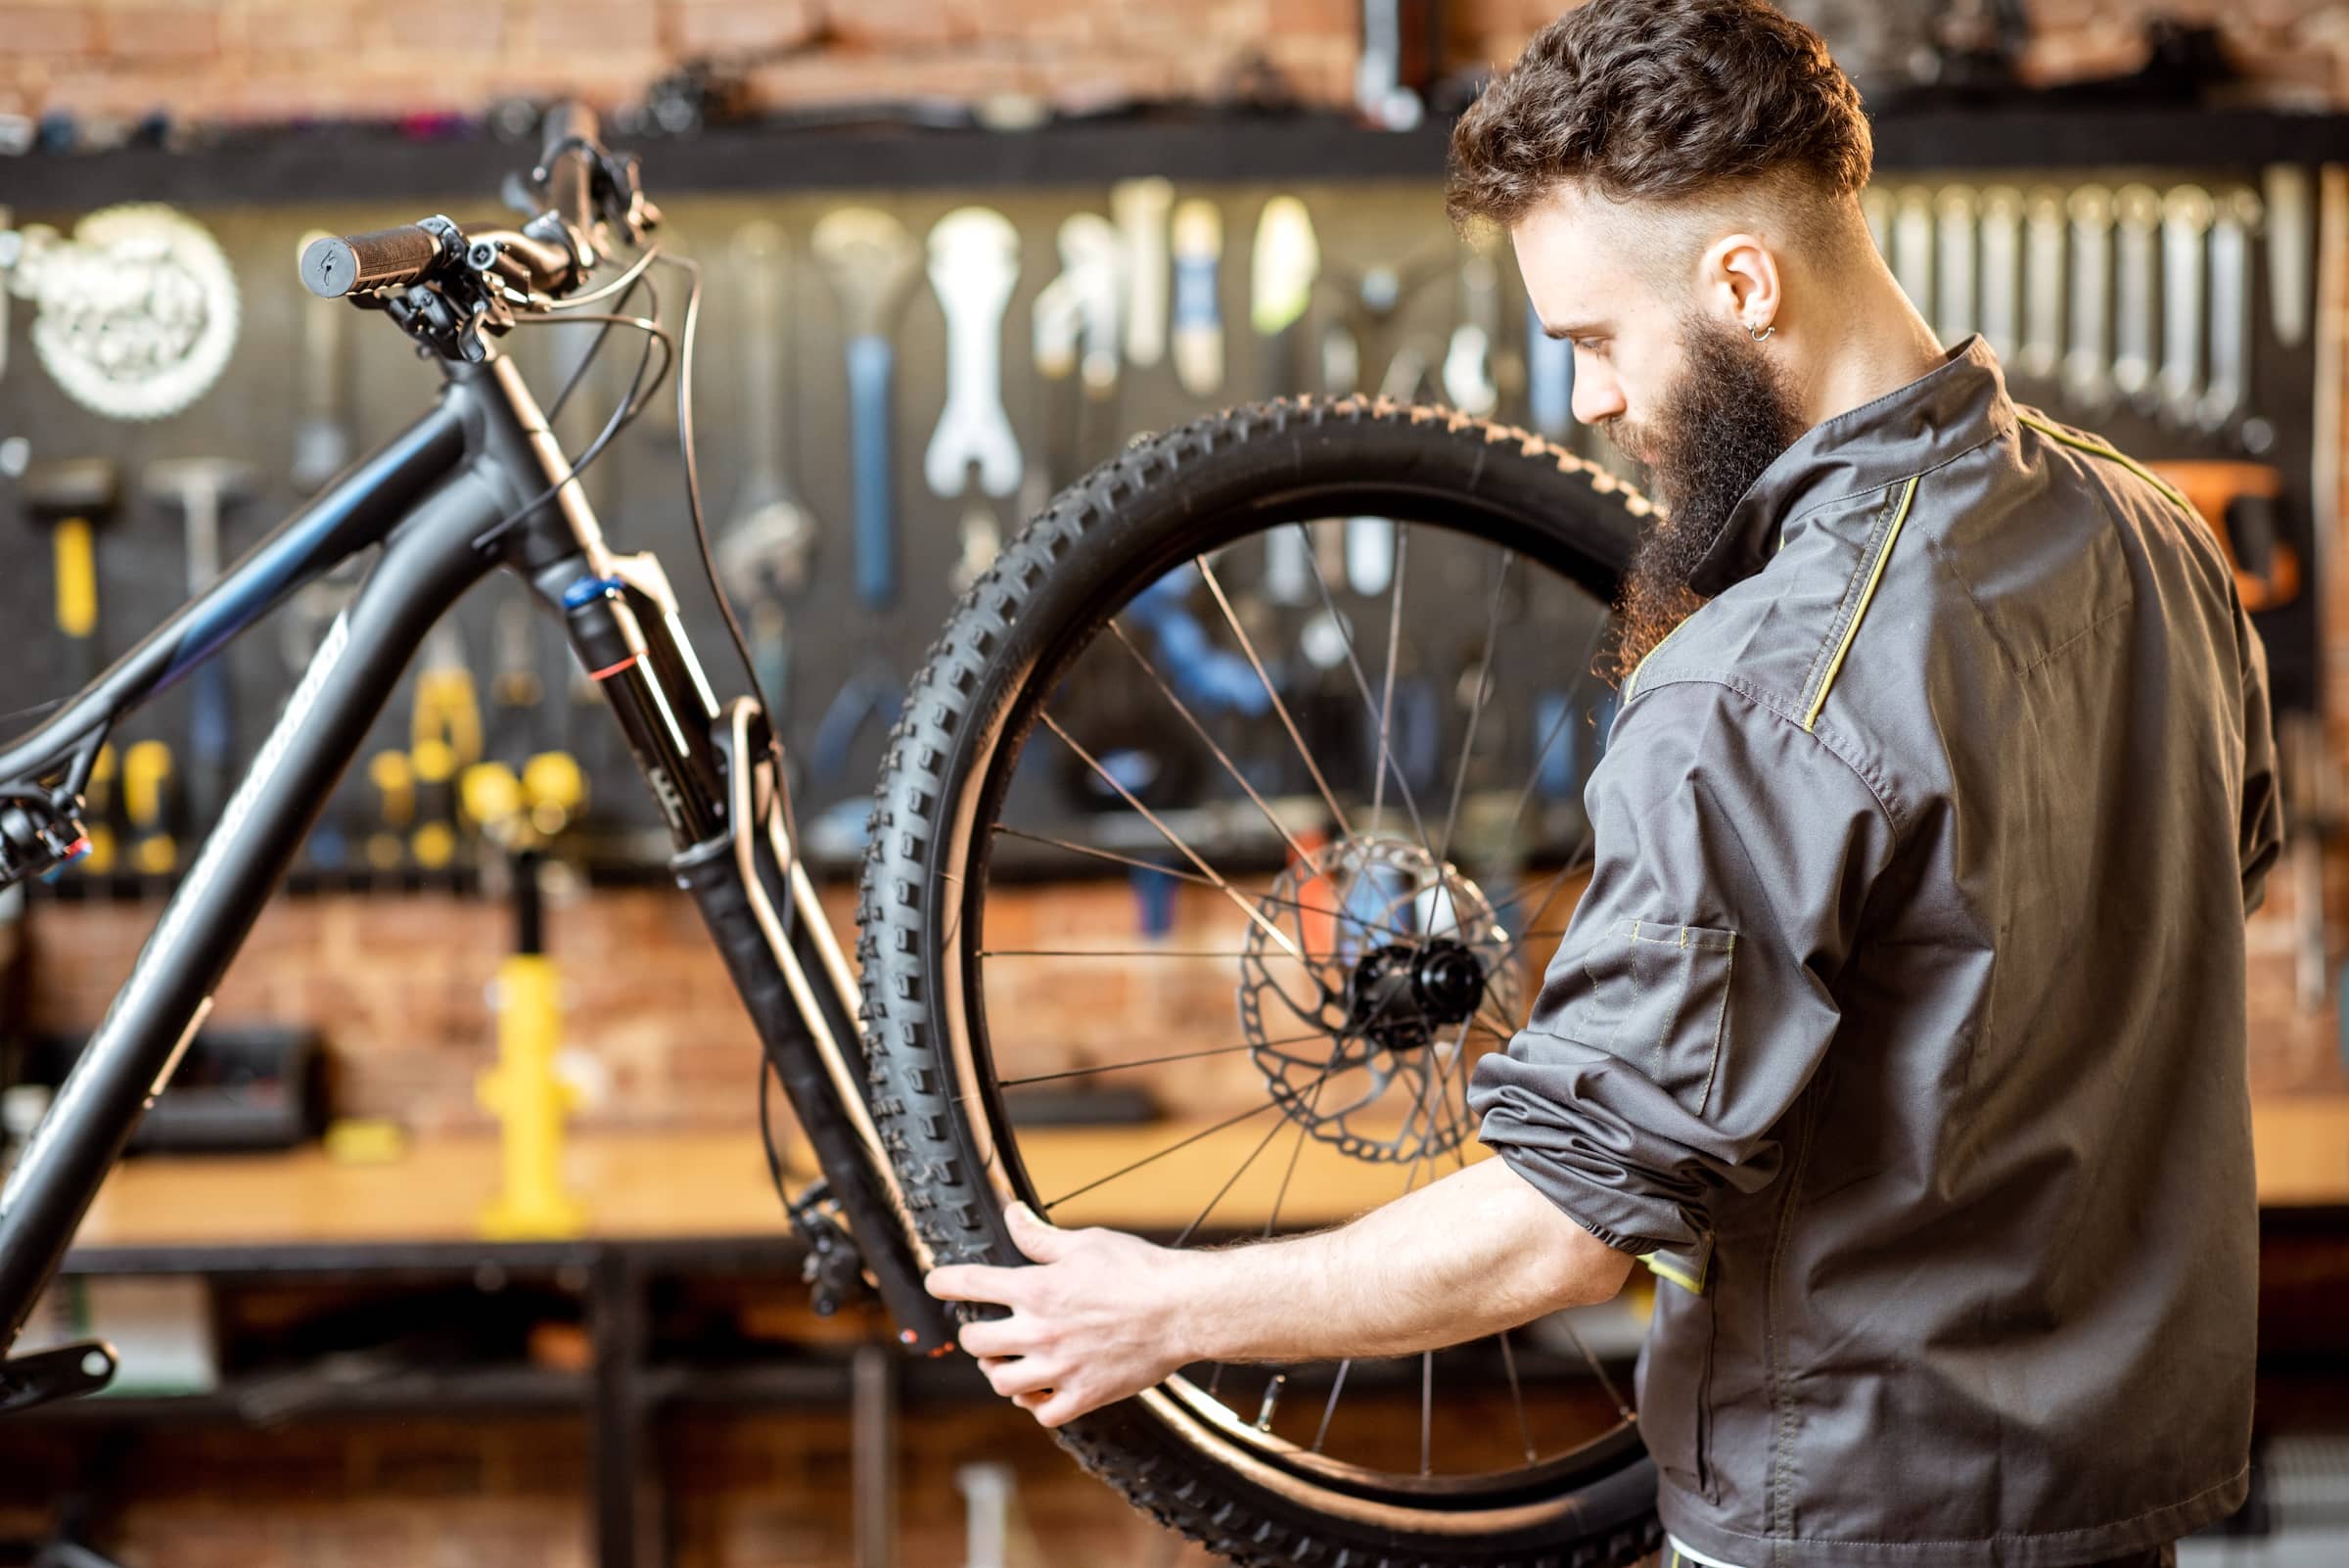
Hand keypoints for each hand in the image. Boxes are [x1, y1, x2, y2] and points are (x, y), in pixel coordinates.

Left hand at [923, 1201, 1203, 1428]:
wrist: (1183, 1309)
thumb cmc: (1138, 1270)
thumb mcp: (1086, 1242)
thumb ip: (1039, 1237)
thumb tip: (1010, 1214)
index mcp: (1037, 1288)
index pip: (970, 1283)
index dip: (943, 1283)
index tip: (936, 1284)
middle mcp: (1040, 1331)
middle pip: (974, 1341)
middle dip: (973, 1333)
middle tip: (985, 1327)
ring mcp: (1059, 1368)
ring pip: (1000, 1381)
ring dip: (998, 1370)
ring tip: (1011, 1360)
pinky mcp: (1083, 1396)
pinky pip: (1040, 1412)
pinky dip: (1035, 1402)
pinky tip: (1042, 1388)